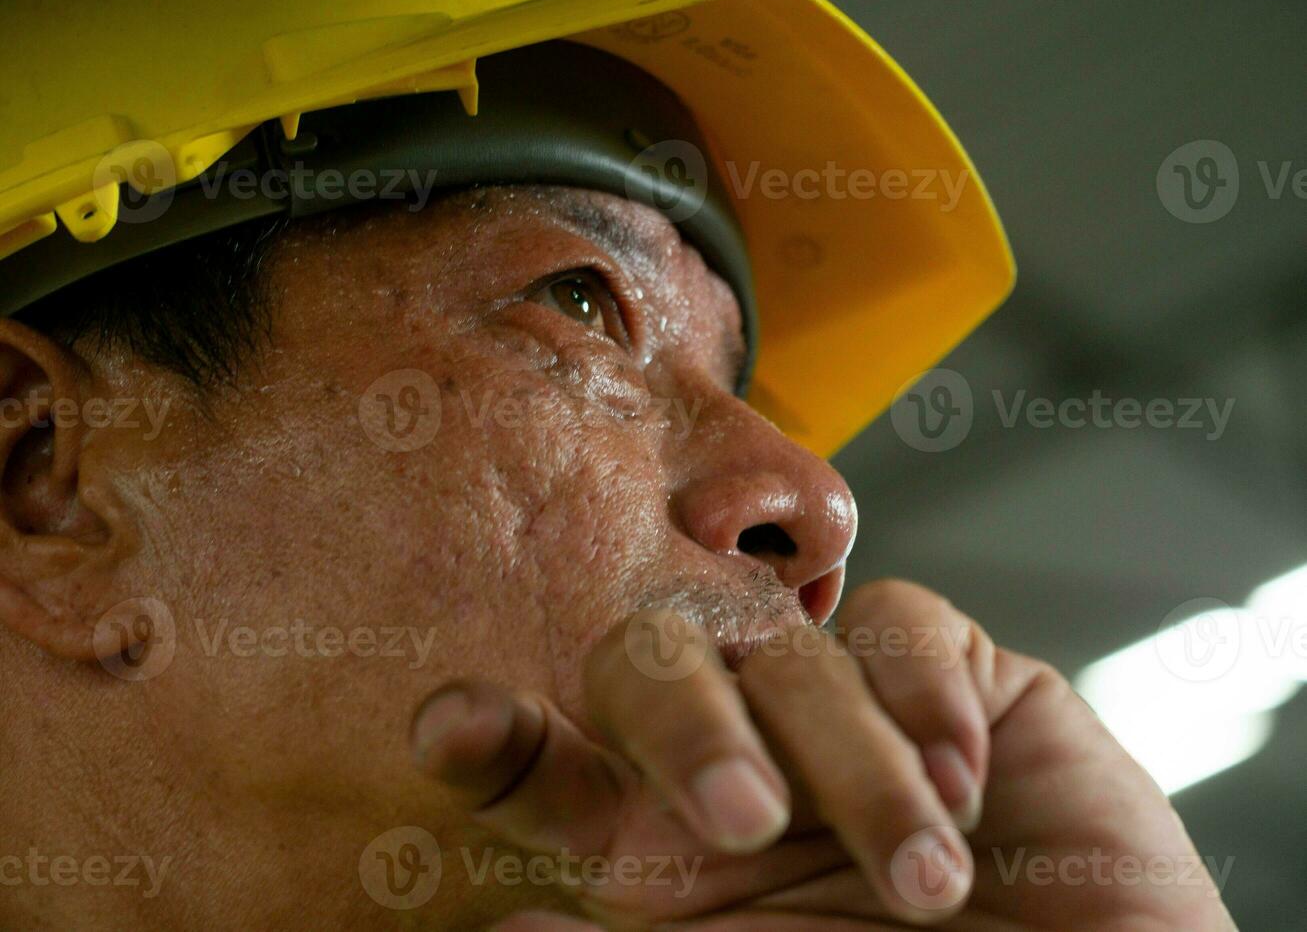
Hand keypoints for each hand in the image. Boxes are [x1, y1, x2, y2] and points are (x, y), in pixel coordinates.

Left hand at [410, 580, 1235, 929]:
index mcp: (667, 845)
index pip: (548, 764)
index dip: (495, 737)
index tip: (450, 731)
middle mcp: (739, 755)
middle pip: (648, 665)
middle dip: (684, 726)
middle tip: (744, 821)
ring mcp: (839, 703)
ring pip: (787, 652)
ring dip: (856, 771)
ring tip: (925, 883)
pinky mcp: (947, 671)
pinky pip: (904, 624)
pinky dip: (928, 702)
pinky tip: (969, 786)